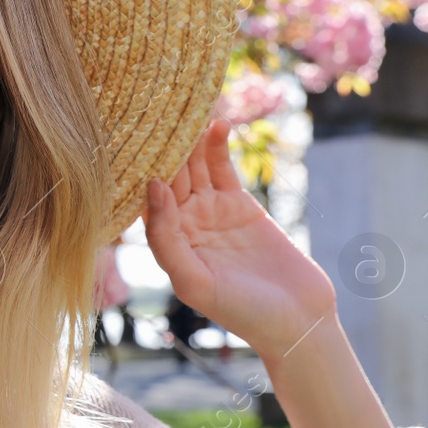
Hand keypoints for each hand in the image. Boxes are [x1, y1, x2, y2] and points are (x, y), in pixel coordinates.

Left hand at [142, 119, 336, 361]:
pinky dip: (217, 145)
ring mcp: (211, 211)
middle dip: (160, 147)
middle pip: (166, 176)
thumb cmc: (241, 311)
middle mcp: (183, 223)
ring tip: (182, 106)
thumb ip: (167, 239)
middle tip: (152, 108)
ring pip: (193, 166)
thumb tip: (153, 187)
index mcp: (165, 242)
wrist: (297, 321)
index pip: (145, 198)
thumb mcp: (194, 281)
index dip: (138, 170)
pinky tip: (215, 123)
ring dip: (186, 139)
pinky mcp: (240, 204)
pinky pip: (223, 168)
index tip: (130, 137)